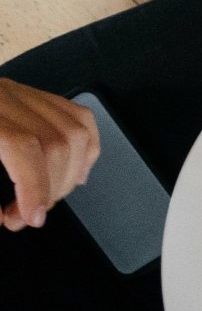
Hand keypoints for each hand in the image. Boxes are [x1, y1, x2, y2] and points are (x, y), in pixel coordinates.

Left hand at [0, 79, 100, 229]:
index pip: (23, 145)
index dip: (34, 186)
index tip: (31, 217)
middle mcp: (3, 96)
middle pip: (56, 141)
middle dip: (51, 189)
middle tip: (27, 215)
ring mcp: (22, 93)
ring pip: (75, 131)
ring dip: (69, 175)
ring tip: (45, 198)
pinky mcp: (34, 96)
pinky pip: (79, 119)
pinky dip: (85, 150)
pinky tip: (72, 173)